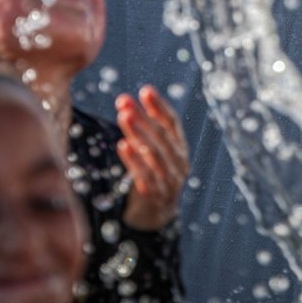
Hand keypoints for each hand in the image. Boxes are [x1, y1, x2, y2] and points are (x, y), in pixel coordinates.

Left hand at [116, 85, 188, 231]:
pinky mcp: (156, 196)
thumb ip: (142, 130)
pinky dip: (134, 160)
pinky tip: (122, 146)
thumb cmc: (152, 173)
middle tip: (124, 103)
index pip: (172, 122)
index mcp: (179, 147)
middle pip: (161, 136)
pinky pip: (145, 176)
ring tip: (124, 118)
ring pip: (154, 154)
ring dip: (138, 134)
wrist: (157, 212)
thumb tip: (125, 102)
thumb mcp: (152, 150)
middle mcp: (179, 162)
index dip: (159, 106)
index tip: (145, 90)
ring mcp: (170, 180)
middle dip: (143, 117)